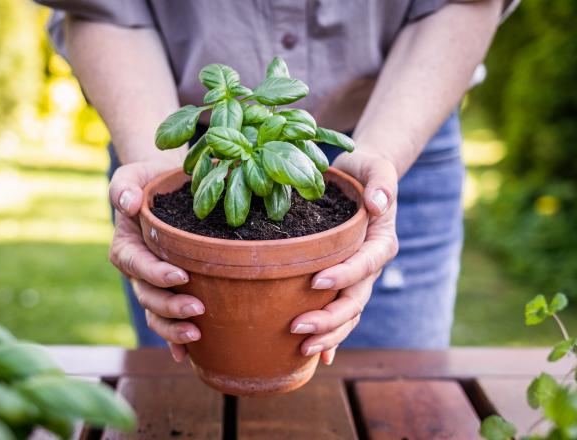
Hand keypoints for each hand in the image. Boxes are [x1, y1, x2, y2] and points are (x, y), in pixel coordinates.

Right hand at [108, 161, 204, 361]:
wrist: (166, 188)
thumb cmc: (149, 180)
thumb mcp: (133, 175)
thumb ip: (124, 188)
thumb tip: (129, 204)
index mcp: (127, 246)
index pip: (137, 265)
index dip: (156, 273)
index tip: (180, 276)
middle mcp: (137, 271)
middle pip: (147, 296)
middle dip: (169, 307)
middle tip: (197, 310)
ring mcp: (152, 285)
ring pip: (156, 314)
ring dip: (172, 329)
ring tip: (197, 335)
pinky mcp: (169, 291)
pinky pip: (167, 320)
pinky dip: (174, 340)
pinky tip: (187, 356)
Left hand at [290, 150, 398, 364]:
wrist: (361, 181)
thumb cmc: (366, 172)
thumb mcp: (376, 167)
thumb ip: (382, 182)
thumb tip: (378, 204)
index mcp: (381, 242)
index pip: (365, 264)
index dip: (344, 275)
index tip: (315, 281)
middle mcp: (371, 266)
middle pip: (356, 299)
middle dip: (330, 318)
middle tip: (298, 326)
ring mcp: (358, 279)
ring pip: (348, 314)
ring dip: (328, 334)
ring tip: (302, 348)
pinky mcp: (343, 284)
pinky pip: (339, 314)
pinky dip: (330, 337)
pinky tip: (315, 357)